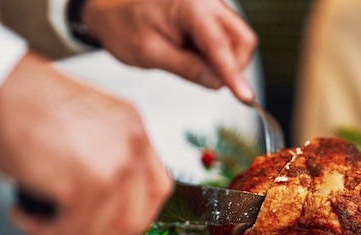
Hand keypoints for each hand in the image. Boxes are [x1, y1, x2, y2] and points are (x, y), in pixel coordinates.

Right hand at [0, 53, 172, 234]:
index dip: (136, 211)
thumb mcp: (89, 117)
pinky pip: (69, 229)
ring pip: (105, 230)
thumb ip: (109, 150)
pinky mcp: (82, 186)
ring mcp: (112, 166)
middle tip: (75, 226)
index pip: (158, 186)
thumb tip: (108, 192)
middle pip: (137, 216)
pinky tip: (25, 213)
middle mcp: (131, 145)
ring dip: (70, 232)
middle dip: (104, 232)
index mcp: (135, 126)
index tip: (113, 219)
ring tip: (42, 217)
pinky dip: (43, 230)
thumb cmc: (27, 98)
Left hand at [83, 0, 257, 102]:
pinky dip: (218, 58)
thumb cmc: (125, 28)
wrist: (113, 15)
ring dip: (225, 64)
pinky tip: (193, 58)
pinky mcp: (212, 19)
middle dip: (233, 67)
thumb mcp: (150, 54)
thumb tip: (217, 83)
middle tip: (206, 80)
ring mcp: (212, 9)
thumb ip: (187, 68)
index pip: (220, 46)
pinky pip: (229, 43)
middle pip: (243, 40)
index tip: (247, 98)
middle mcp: (207, 2)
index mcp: (190, 5)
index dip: (234, 75)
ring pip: (239, 43)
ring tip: (190, 64)